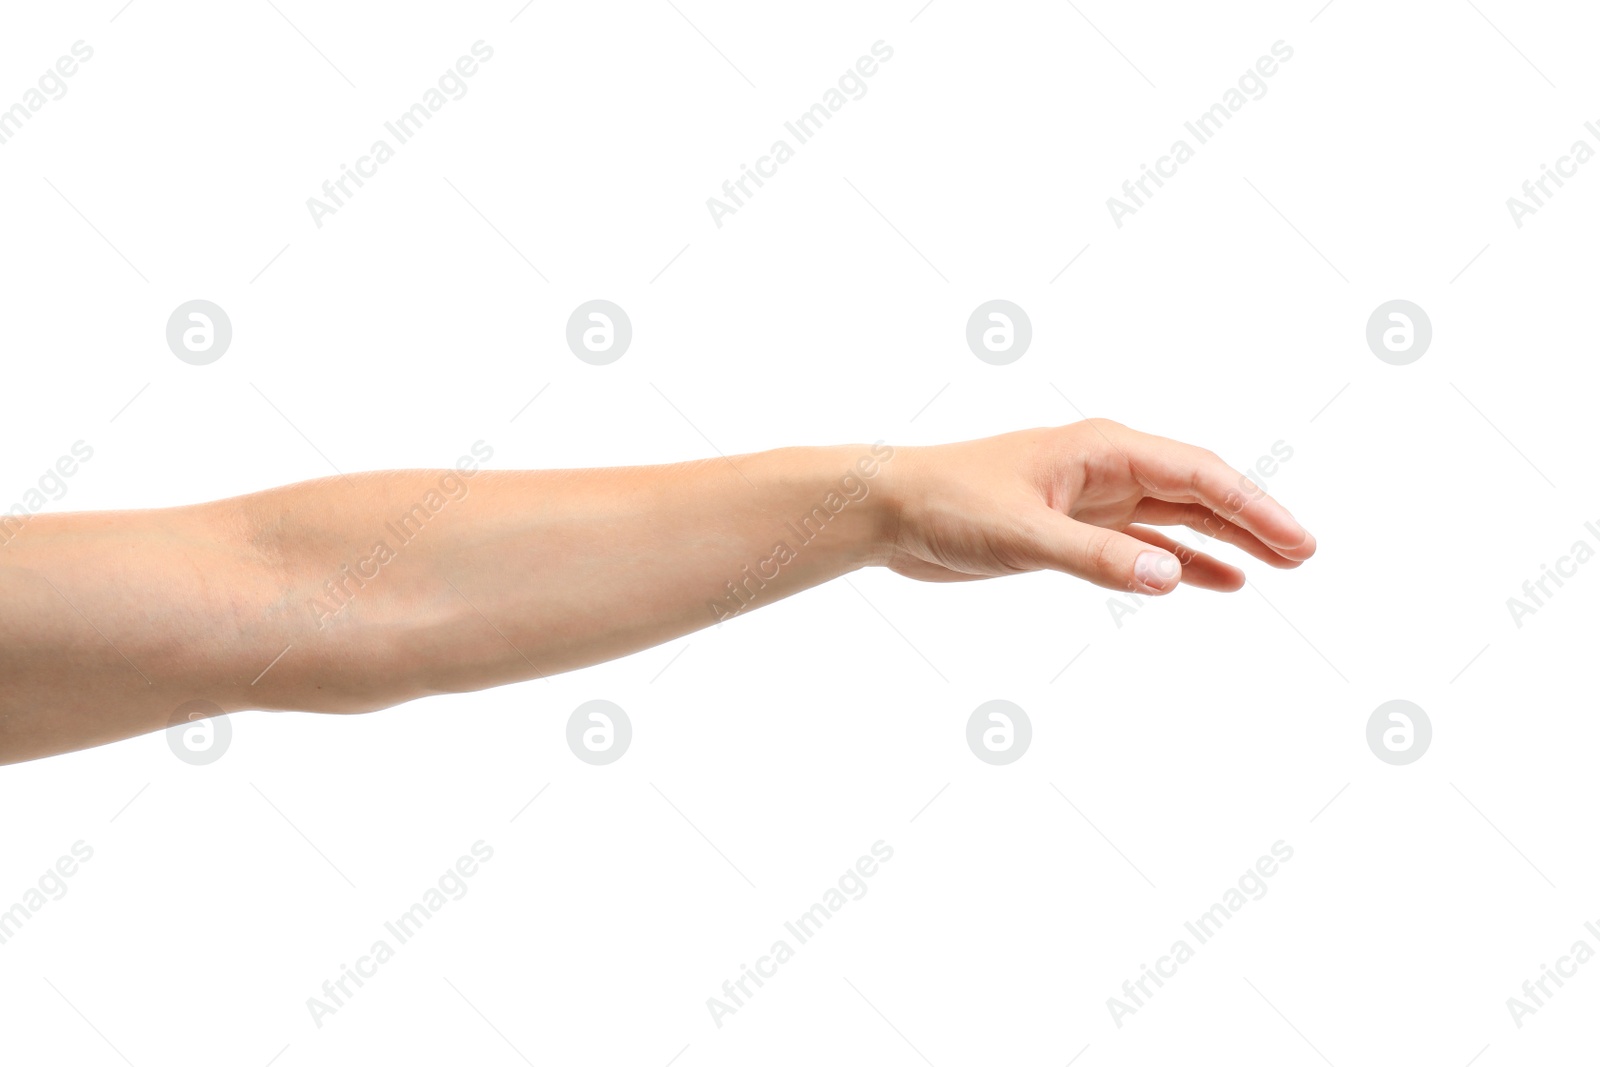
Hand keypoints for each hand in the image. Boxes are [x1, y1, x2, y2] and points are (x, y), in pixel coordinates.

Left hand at [879, 420, 1315, 592]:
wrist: (889, 511)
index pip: (1197, 473)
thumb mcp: (1023, 534)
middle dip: (1252, 520)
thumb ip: (1096, 559)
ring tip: (1277, 566)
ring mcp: (1090, 498)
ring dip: (1223, 539)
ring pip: (1175, 516)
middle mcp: (1105, 468)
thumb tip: (1172, 578)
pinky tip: (1211, 581)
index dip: (1253, 506)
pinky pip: (1140, 543)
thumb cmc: (948, 504)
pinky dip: (1178, 560)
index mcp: (1102, 450)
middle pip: (1197, 490)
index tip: (1296, 540)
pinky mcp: (1069, 529)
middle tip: (1305, 554)